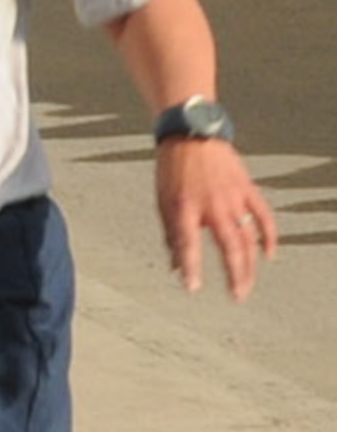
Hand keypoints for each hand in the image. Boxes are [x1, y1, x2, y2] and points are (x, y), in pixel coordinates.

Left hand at [156, 140, 276, 299]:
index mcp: (185, 207)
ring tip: (246, 285)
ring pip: (248, 237)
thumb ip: (171, 236)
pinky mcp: (246, 189)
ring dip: (250, 264)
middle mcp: (211, 205)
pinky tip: (268, 255)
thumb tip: (176, 267)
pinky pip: (263, 215)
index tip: (192, 288)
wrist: (191, 134)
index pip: (189, 244)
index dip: (191, 267)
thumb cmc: (172, 171)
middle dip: (234, 274)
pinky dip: (268, 236)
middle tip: (236, 297)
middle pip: (229, 246)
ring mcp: (233, 197)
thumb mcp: (163, 203)